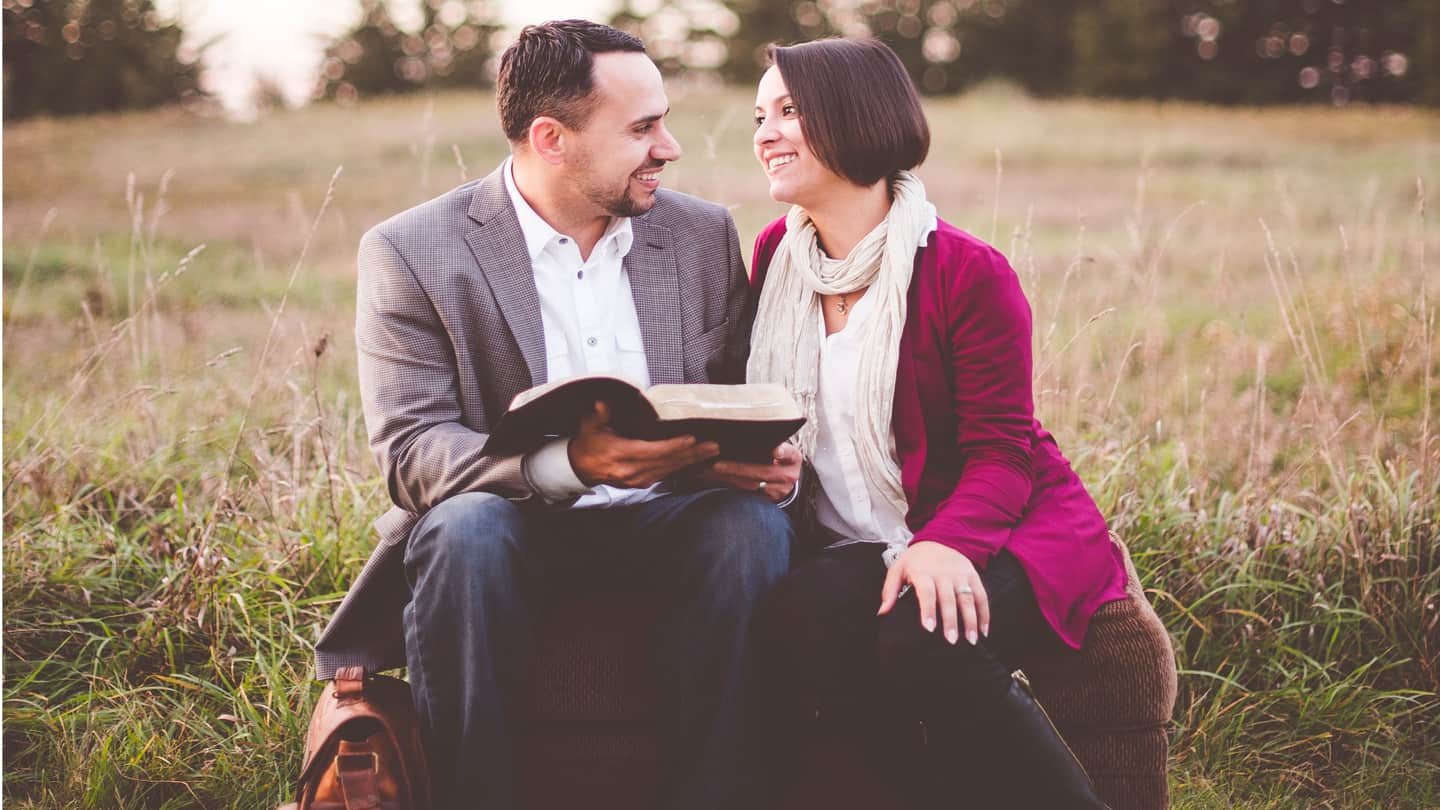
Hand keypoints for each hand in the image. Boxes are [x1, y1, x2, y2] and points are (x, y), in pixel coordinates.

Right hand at [568, 401, 719, 487]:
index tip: (691, 439)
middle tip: (713, 446)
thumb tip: (603, 403)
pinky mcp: (641, 483)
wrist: (579, 467)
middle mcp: (631, 471)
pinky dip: (681, 467)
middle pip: (666, 462)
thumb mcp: (589, 426)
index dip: (673, 446)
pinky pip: (665, 475)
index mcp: (621, 455)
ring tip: (711, 452)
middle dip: (691, 454)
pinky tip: (695, 461)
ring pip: (669, 470)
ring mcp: (637, 480)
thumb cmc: (588, 443)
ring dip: (691, 461)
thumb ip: (598, 415)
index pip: (652, 451)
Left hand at [697, 442, 801, 503]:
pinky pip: (747, 494)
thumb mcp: (786, 450)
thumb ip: (777, 445)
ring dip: (731, 479)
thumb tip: (765, 441)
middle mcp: (789, 476)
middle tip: (718, 465)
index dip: (782, 452)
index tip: (775, 452)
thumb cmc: (782, 460)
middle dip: (738, 468)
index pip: (788, 454)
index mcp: (793, 459)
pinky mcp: (769, 501)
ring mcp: (779, 491)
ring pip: (752, 486)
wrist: (788, 481)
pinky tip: (717, 481)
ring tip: (713, 472)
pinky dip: (732, 487)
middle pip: (762, 472)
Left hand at [877, 542, 989, 645]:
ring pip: (967, 599)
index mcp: (923, 572)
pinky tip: (984, 631)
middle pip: (948, 599)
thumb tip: (882, 612)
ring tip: (971, 640)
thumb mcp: (898, 568)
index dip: (928, 610)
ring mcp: (961, 575)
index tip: (929, 629)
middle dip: (951, 621)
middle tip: (951, 641)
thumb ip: (889, 590)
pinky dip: (985, 614)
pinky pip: (981, 596)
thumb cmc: (916, 559)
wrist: (941, 537)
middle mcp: (944, 574)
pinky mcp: (973, 576)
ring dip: (971, 620)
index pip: (926, 592)